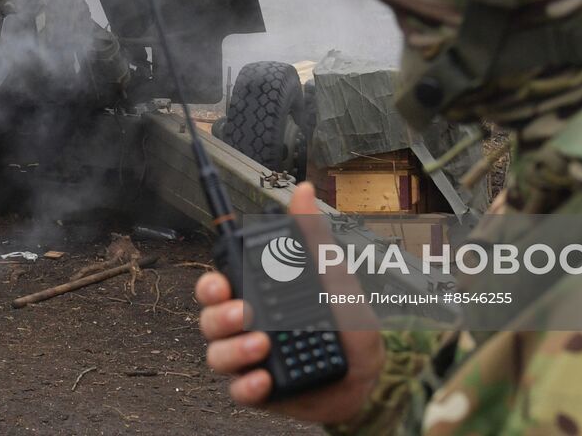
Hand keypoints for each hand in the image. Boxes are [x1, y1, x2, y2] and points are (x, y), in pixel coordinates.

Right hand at [195, 182, 384, 424]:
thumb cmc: (351, 323)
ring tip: (262, 345)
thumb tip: (303, 191)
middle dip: (217, 313)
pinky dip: (247, 385)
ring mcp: (251, 358)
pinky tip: (263, 380)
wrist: (372, 375)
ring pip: (217, 353)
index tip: (221, 281)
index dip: (212, 282)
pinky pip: (238, 390)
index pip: (222, 282)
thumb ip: (314, 237)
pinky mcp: (260, 390)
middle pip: (210, 316)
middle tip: (243, 312)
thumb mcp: (336, 277)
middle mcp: (249, 325)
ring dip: (232, 349)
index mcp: (262, 294)